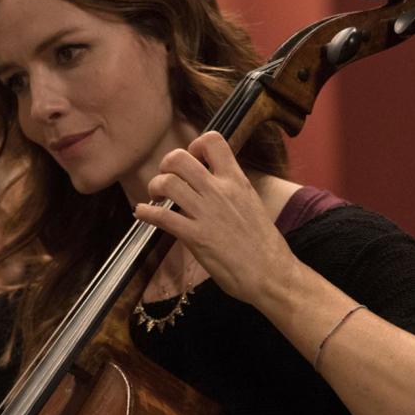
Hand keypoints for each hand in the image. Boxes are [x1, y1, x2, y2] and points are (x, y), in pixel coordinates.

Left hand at [132, 132, 294, 304]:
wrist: (271, 274)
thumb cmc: (264, 244)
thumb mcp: (251, 203)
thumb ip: (230, 190)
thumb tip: (212, 183)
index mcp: (237, 181)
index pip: (213, 141)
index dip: (195, 146)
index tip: (192, 161)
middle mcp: (220, 191)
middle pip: (179, 158)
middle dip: (166, 165)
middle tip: (167, 179)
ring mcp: (207, 213)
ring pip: (167, 183)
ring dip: (155, 187)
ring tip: (156, 198)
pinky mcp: (196, 237)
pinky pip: (162, 216)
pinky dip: (146, 213)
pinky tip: (142, 214)